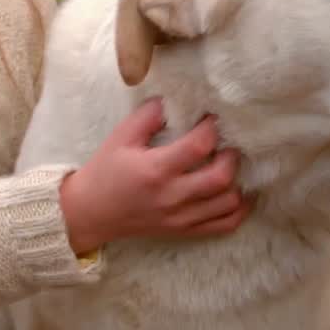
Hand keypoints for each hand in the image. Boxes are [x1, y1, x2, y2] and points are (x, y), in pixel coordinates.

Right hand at [59, 97, 249, 254]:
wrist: (89, 213)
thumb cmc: (105, 171)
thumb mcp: (121, 137)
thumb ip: (149, 116)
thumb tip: (176, 99)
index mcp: (156, 170)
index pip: (198, 147)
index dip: (212, 128)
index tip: (213, 118)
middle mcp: (172, 196)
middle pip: (221, 178)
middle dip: (232, 156)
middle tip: (228, 144)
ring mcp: (180, 218)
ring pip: (228, 203)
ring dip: (238, 182)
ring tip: (233, 166)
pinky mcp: (184, 231)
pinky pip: (224, 225)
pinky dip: (239, 210)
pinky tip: (240, 193)